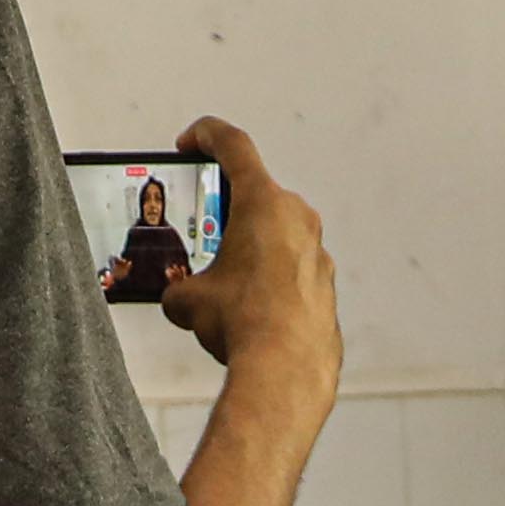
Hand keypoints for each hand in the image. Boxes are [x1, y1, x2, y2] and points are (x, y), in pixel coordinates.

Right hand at [160, 114, 334, 375]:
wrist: (286, 370)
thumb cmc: (242, 322)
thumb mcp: (189, 300)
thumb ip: (179, 287)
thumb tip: (180, 298)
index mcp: (263, 202)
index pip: (233, 146)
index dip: (205, 135)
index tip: (189, 142)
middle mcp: (297, 217)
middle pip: (257, 193)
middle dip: (227, 207)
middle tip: (202, 225)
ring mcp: (317, 251)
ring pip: (277, 233)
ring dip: (250, 245)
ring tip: (223, 277)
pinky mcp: (325, 285)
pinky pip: (292, 268)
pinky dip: (269, 277)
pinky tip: (250, 307)